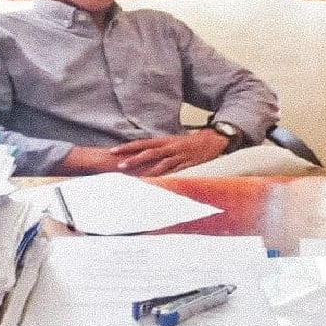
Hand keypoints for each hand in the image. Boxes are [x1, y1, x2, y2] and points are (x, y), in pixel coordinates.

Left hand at [109, 128, 228, 176]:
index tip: (113, 151)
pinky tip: (157, 184)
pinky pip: (175, 172)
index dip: (127, 147)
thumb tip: (139, 155)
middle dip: (134, 159)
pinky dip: (166, 178)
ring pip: (161, 164)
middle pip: (148, 152)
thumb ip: (157, 149)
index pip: (142, 143)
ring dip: (148, 171)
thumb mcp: (171, 143)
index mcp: (164, 140)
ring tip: (136, 179)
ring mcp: (179, 156)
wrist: (212, 140)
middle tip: (119, 165)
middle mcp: (170, 147)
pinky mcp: (187, 165)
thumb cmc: (189, 143)